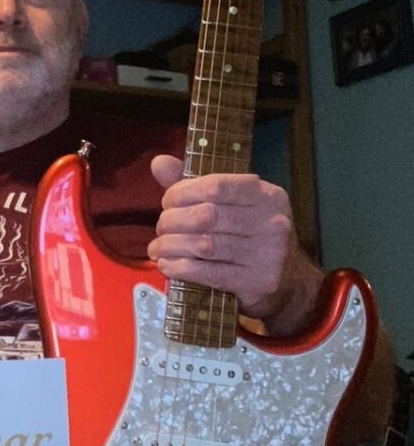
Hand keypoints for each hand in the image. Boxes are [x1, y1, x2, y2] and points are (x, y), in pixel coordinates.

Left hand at [147, 154, 322, 331]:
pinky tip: (167, 265)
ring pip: (205, 245)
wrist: (289, 279)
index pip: (216, 186)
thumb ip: (195, 184)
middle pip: (207, 216)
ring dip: (171, 246)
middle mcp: (272, 222)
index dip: (183, 192)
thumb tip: (159, 163)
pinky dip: (180, 268)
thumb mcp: (231, 203)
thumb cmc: (250, 234)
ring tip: (157, 248)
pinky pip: (209, 274)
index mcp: (267, 195)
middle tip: (161, 228)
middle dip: (173, 221)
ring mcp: (268, 254)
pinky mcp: (257, 283)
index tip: (168, 202)